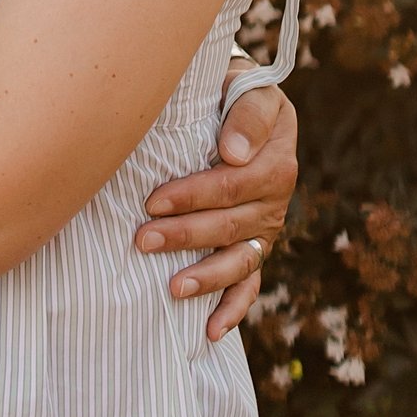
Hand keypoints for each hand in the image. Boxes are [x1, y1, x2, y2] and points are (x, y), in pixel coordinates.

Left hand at [134, 79, 297, 340]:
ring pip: (240, 260)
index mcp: (276, 161)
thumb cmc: (235, 90)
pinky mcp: (256, 245)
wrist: (243, 99)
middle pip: (230, 225)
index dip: (192, 195)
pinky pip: (250, 283)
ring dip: (206, 276)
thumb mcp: (248, 86)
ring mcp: (266, 228)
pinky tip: (210, 330)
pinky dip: (233, 308)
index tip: (153, 199)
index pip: (232, 185)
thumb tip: (235, 152)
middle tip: (141, 238)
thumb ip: (247, 114)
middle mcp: (275, 201)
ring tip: (172, 287)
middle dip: (184, 234)